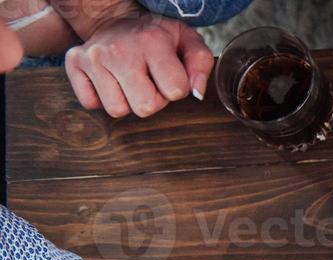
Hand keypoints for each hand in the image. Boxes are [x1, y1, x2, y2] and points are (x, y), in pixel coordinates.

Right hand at [64, 13, 211, 117]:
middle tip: (149, 81)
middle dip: (153, 100)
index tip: (169, 75)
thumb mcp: (187, 40)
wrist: (116, 19)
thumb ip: (201, 64)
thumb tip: (197, 93)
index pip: (176, 91)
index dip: (177, 89)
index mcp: (152, 42)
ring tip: (130, 79)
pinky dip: (102, 98)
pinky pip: (91, 103)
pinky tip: (110, 80)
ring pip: (117, 109)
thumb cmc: (157, 36)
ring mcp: (93, 57)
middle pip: (145, 108)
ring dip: (127, 100)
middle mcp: (119, 50)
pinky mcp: (74, 63)